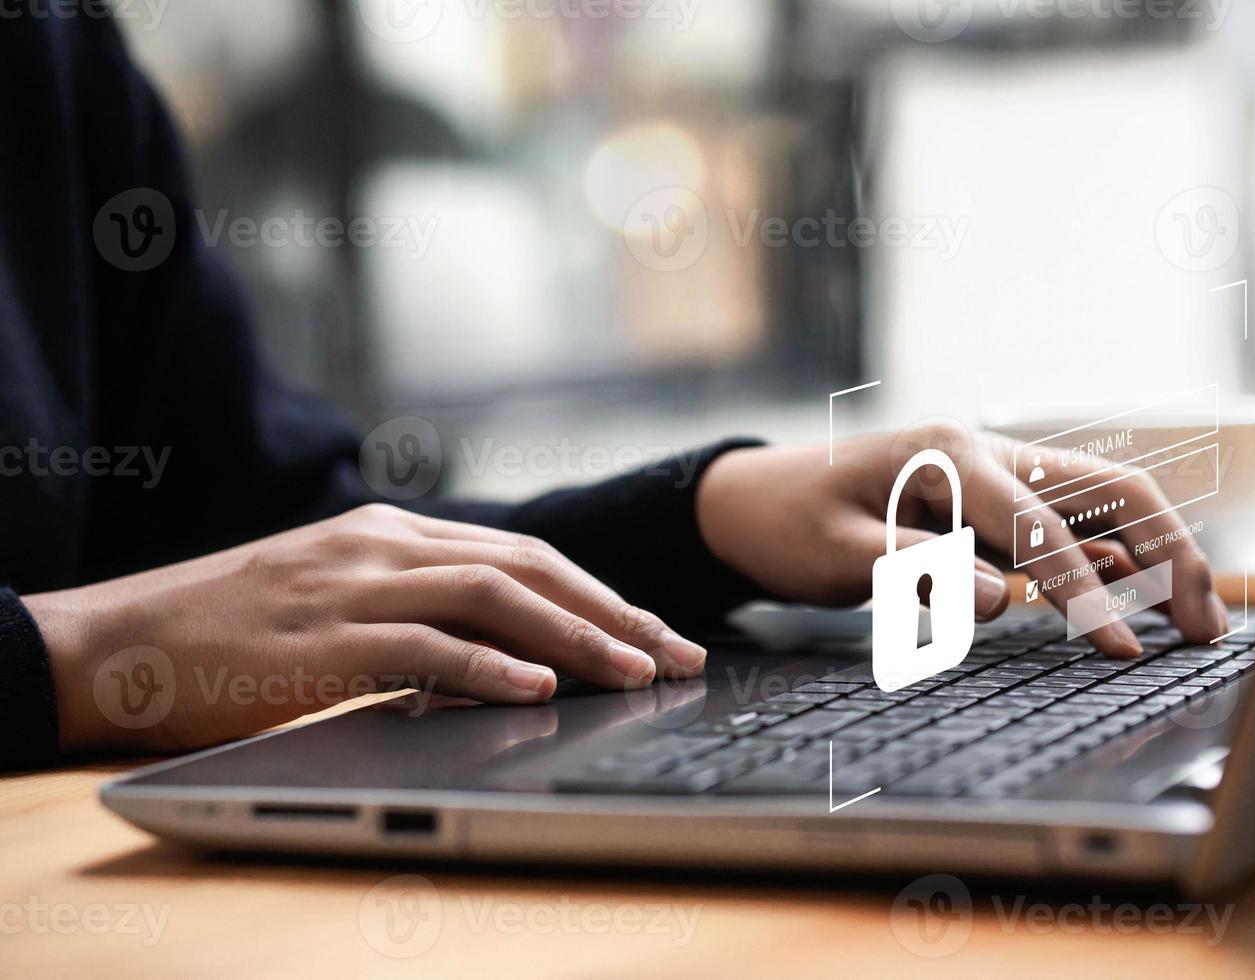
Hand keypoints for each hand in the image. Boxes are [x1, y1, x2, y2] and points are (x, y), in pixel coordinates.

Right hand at [25, 505, 706, 754]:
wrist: (126, 640)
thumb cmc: (240, 627)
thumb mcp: (341, 594)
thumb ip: (419, 605)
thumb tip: (509, 651)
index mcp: (397, 531)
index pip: (526, 555)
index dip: (601, 595)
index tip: (658, 633)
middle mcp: (386, 544)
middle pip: (528, 567)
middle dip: (613, 614)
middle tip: (676, 655)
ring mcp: (354, 586)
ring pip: (492, 597)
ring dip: (574, 638)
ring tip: (633, 673)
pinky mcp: (321, 640)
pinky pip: (423, 645)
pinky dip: (489, 666)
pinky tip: (539, 688)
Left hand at [695, 422, 1230, 656]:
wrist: (752, 498)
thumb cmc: (788, 525)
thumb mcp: (837, 556)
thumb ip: (917, 571)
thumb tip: (1004, 601)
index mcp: (951, 459)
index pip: (1043, 530)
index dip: (1089, 597)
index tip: (1128, 654)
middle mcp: (988, 452)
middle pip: (1109, 490)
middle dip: (1168, 553)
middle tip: (1208, 628)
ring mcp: (996, 469)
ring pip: (1103, 499)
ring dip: (1156, 549)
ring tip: (1196, 617)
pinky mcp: (992, 496)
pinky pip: (1072, 517)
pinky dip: (1116, 551)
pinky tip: (1139, 592)